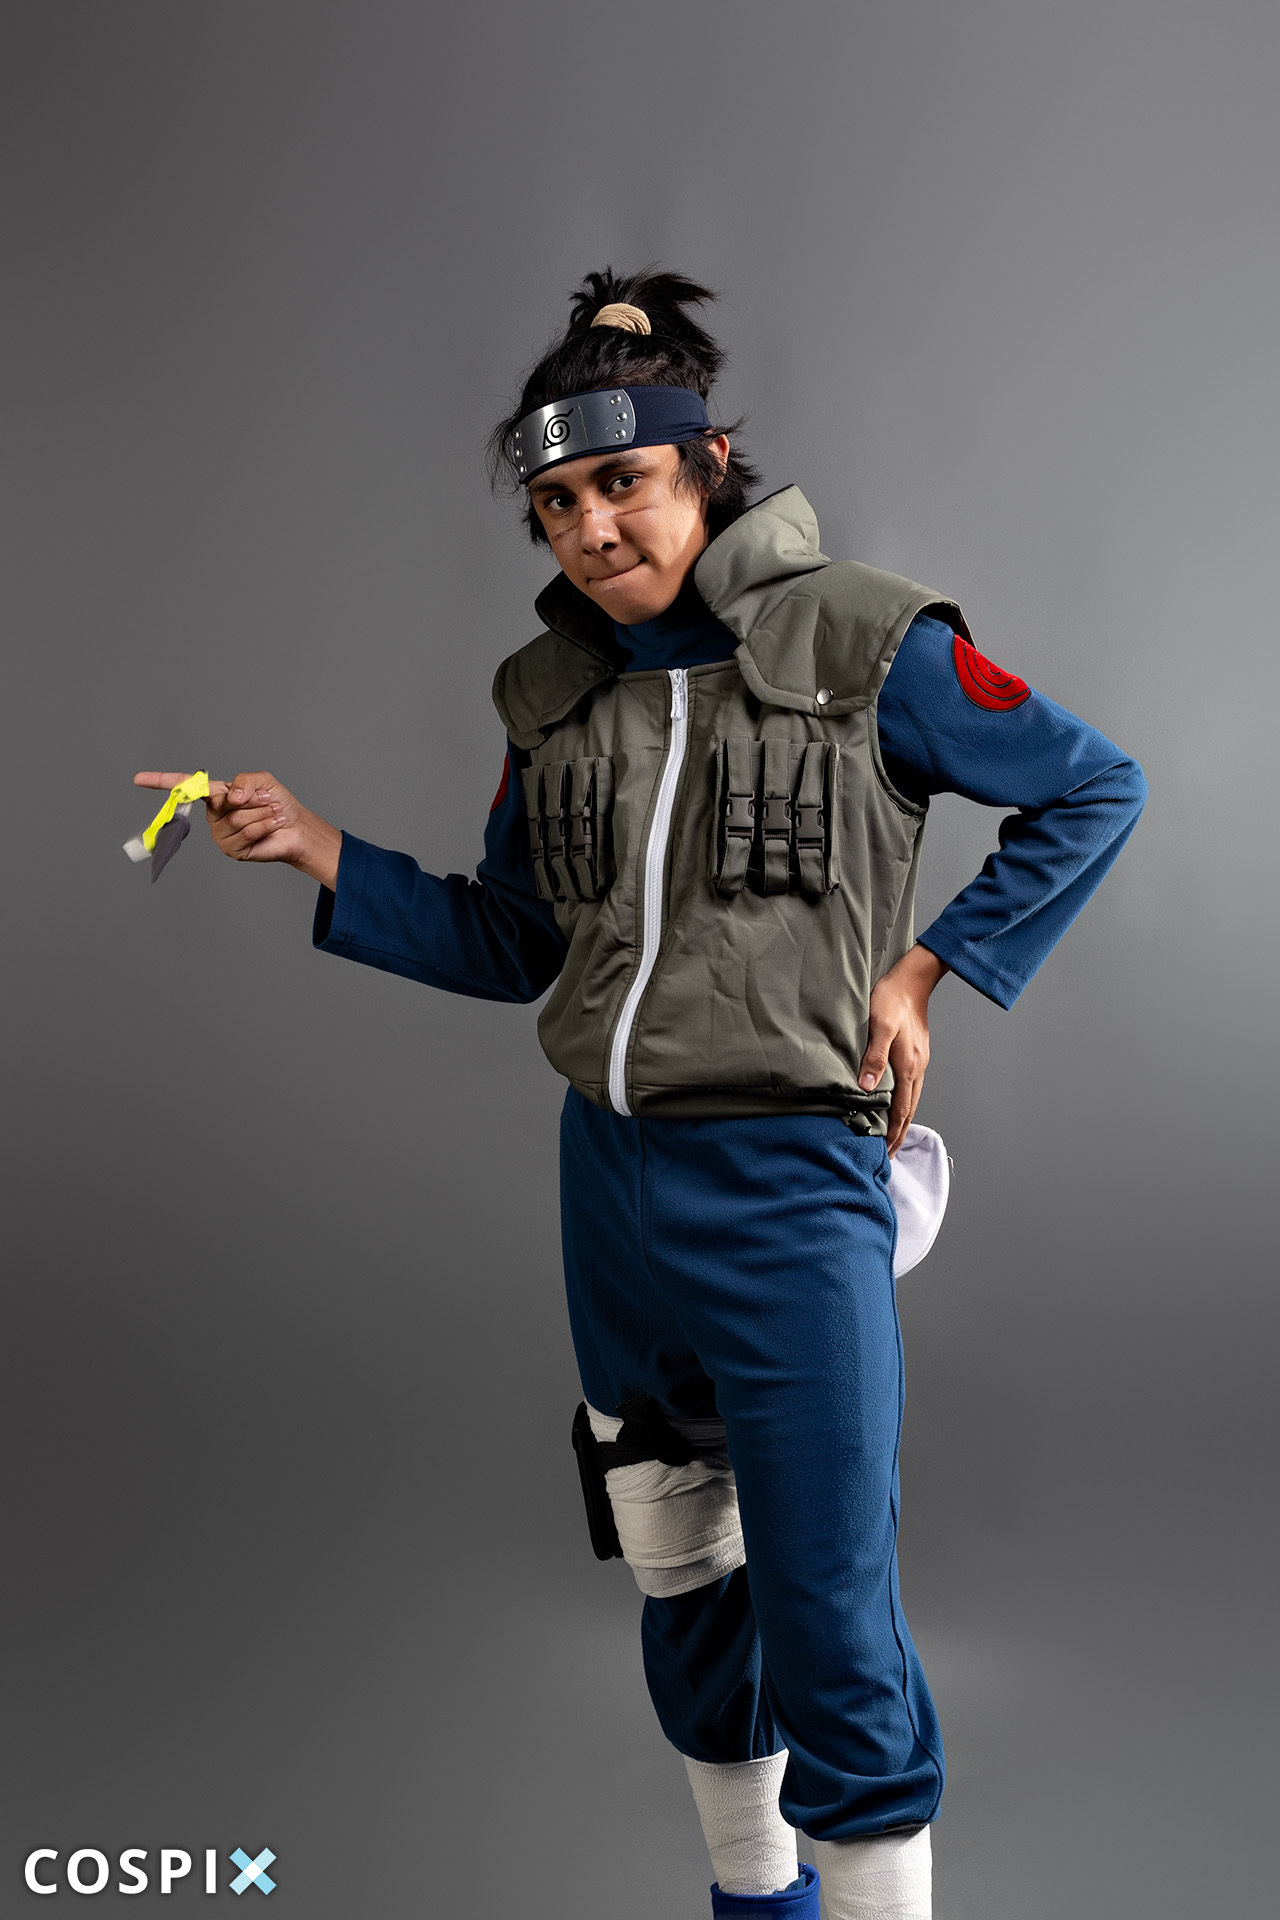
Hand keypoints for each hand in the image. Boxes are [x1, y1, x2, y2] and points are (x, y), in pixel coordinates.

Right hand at [132, 770, 342, 889]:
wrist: (296, 827)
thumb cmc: (278, 802)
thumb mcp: (262, 781)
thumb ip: (244, 782)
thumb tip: (229, 798)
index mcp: (216, 795)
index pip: (185, 787)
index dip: (161, 782)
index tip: (139, 779)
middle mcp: (213, 815)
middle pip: (220, 803)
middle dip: (250, 799)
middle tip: (266, 800)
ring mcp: (220, 834)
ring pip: (235, 819)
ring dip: (261, 813)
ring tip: (271, 814)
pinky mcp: (232, 850)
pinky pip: (245, 833)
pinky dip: (263, 826)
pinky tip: (271, 826)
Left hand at [857, 945, 948, 1156]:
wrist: (912, 980)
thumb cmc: (891, 1000)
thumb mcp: (879, 1026)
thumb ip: (874, 1057)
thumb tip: (867, 1088)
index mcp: (908, 1066)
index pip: (901, 1110)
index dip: (893, 1133)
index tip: (886, 1153)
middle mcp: (917, 1068)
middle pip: (909, 1110)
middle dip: (899, 1134)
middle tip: (889, 1155)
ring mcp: (919, 1061)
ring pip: (911, 1100)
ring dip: (902, 1121)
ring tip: (892, 1137)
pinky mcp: (916, 1054)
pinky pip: (911, 1087)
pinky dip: (904, 1104)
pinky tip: (896, 1105)